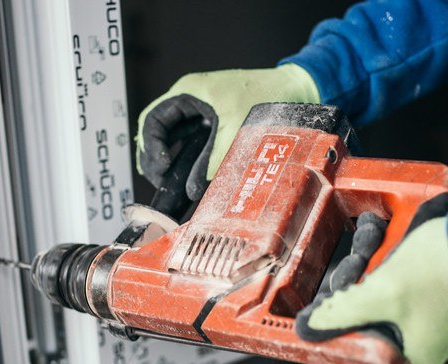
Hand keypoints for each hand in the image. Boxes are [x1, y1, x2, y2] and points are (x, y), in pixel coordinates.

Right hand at [136, 64, 318, 200]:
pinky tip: (187, 176)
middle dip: (155, 156)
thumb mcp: (236, 131)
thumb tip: (193, 190)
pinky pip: (188, 141)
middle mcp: (189, 99)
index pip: (152, 120)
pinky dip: (185, 158)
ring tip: (171, 182)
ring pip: (171, 137)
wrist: (295, 90)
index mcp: (188, 91)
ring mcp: (200, 110)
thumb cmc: (267, 98)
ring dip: (169, 159)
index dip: (152, 147)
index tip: (163, 168)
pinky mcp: (212, 122)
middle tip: (163, 181)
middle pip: (156, 130)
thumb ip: (213, 161)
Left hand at [296, 200, 447, 363]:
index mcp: (413, 355)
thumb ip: (343, 313)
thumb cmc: (442, 270)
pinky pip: (402, 277)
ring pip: (382, 290)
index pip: (360, 344)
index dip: (340, 319)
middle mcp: (424, 341)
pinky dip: (391, 256)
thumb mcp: (382, 294)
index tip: (331, 296)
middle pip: (368, 315)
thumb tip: (310, 328)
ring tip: (377, 238)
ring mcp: (433, 315)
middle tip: (359, 261)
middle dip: (358, 282)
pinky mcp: (439, 289)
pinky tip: (388, 236)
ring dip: (372, 262)